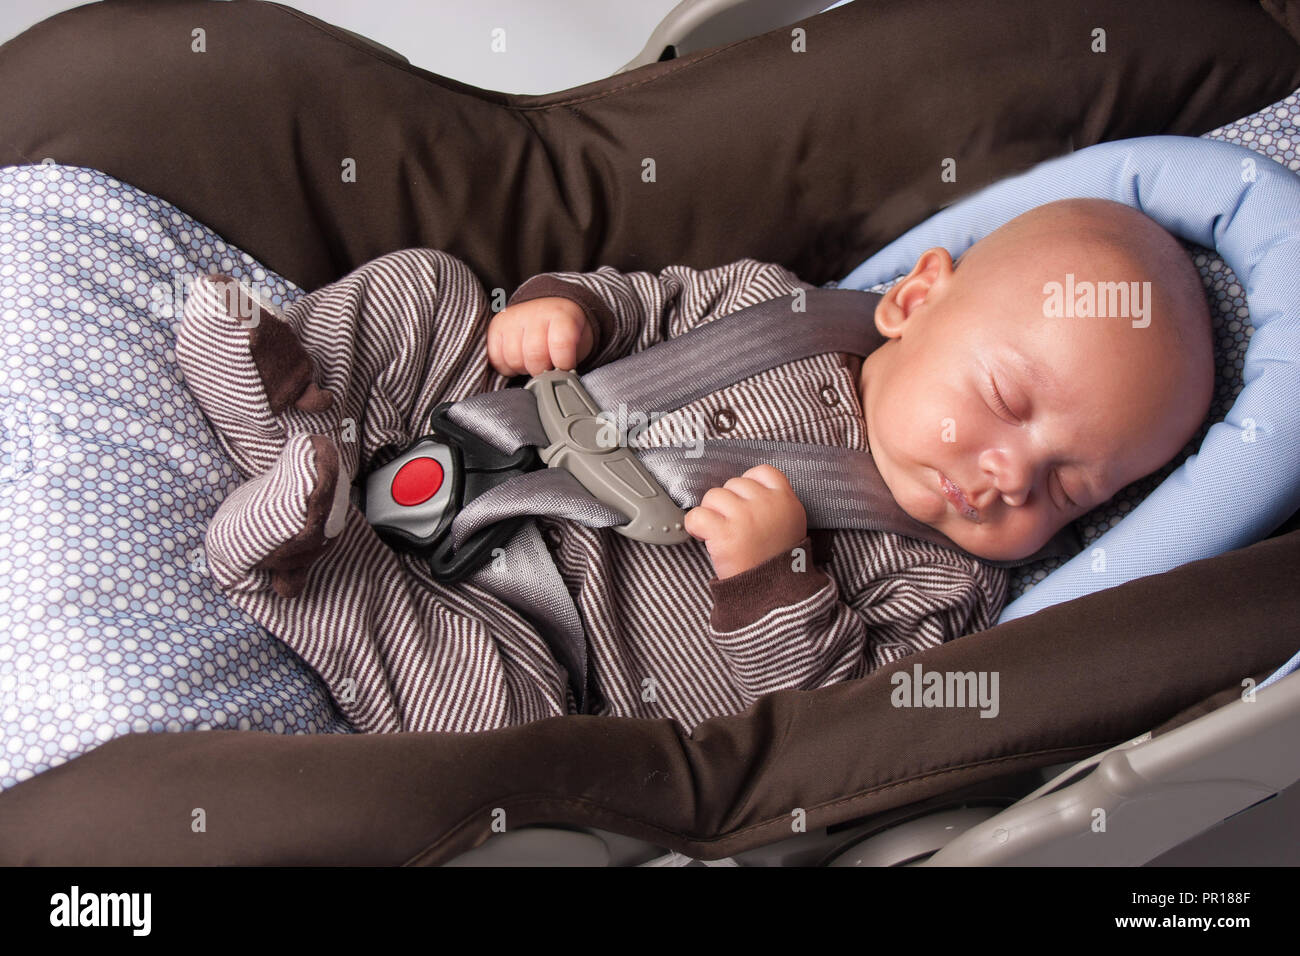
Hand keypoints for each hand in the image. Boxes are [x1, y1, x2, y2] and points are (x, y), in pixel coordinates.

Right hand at [487, 296, 595, 375]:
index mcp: (561, 315)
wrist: (548, 312)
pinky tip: (518, 359)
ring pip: (513, 359)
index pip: (560, 343)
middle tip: (547, 367)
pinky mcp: (496, 326)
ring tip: (533, 362)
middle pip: (534, 355)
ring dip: (524, 368)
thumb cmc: (565, 333)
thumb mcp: (580, 342)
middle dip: (542, 370)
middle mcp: (534, 313)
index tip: (565, 368)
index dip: (563, 363)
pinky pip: (496, 358)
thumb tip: (563, 382)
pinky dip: (507, 366)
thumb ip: (573, 359)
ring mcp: (512, 319)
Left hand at [683, 465, 807, 578]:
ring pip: (713, 496)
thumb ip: (774, 502)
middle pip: (733, 483)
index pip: (762, 472)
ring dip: (712, 514)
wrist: (772, 595)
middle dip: (728, 503)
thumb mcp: (790, 524)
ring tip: (721, 533)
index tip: (743, 502)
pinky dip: (694, 525)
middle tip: (733, 525)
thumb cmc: (777, 563)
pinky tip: (704, 536)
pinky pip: (696, 514)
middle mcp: (766, 504)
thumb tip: (744, 491)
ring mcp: (745, 516)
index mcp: (785, 501)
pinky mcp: (724, 532)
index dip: (748, 484)